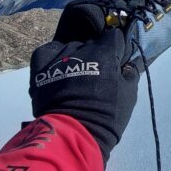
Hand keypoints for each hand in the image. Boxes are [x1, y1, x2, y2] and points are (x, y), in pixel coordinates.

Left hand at [28, 28, 139, 163]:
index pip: (114, 36)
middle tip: (97, 74)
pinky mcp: (40, 67)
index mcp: (105, 52)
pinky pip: (48, 51)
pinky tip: (57, 68)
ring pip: (70, 47)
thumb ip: (130, 73)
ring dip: (75, 57)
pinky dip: (53, 57)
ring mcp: (59, 57)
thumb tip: (128, 62)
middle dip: (97, 54)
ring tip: (75, 77)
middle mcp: (81, 49)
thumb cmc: (106, 116)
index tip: (116, 60)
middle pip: (92, 43)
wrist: (73, 134)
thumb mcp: (129, 95)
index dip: (117, 48)